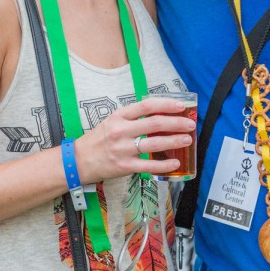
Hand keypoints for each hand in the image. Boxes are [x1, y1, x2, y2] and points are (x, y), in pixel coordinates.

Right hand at [74, 96, 197, 184]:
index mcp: (119, 116)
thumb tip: (160, 115)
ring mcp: (123, 149)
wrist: (79, 160)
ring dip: (174, 140)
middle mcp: (121, 131)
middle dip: (176, 123)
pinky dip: (164, 165)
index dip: (166, 104)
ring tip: (187, 139)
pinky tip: (176, 163)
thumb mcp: (112, 121)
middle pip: (154, 123)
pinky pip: (148, 165)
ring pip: (154, 143)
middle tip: (190, 124)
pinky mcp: (124, 166)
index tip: (181, 106)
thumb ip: (133, 118)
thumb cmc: (99, 140)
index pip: (146, 106)